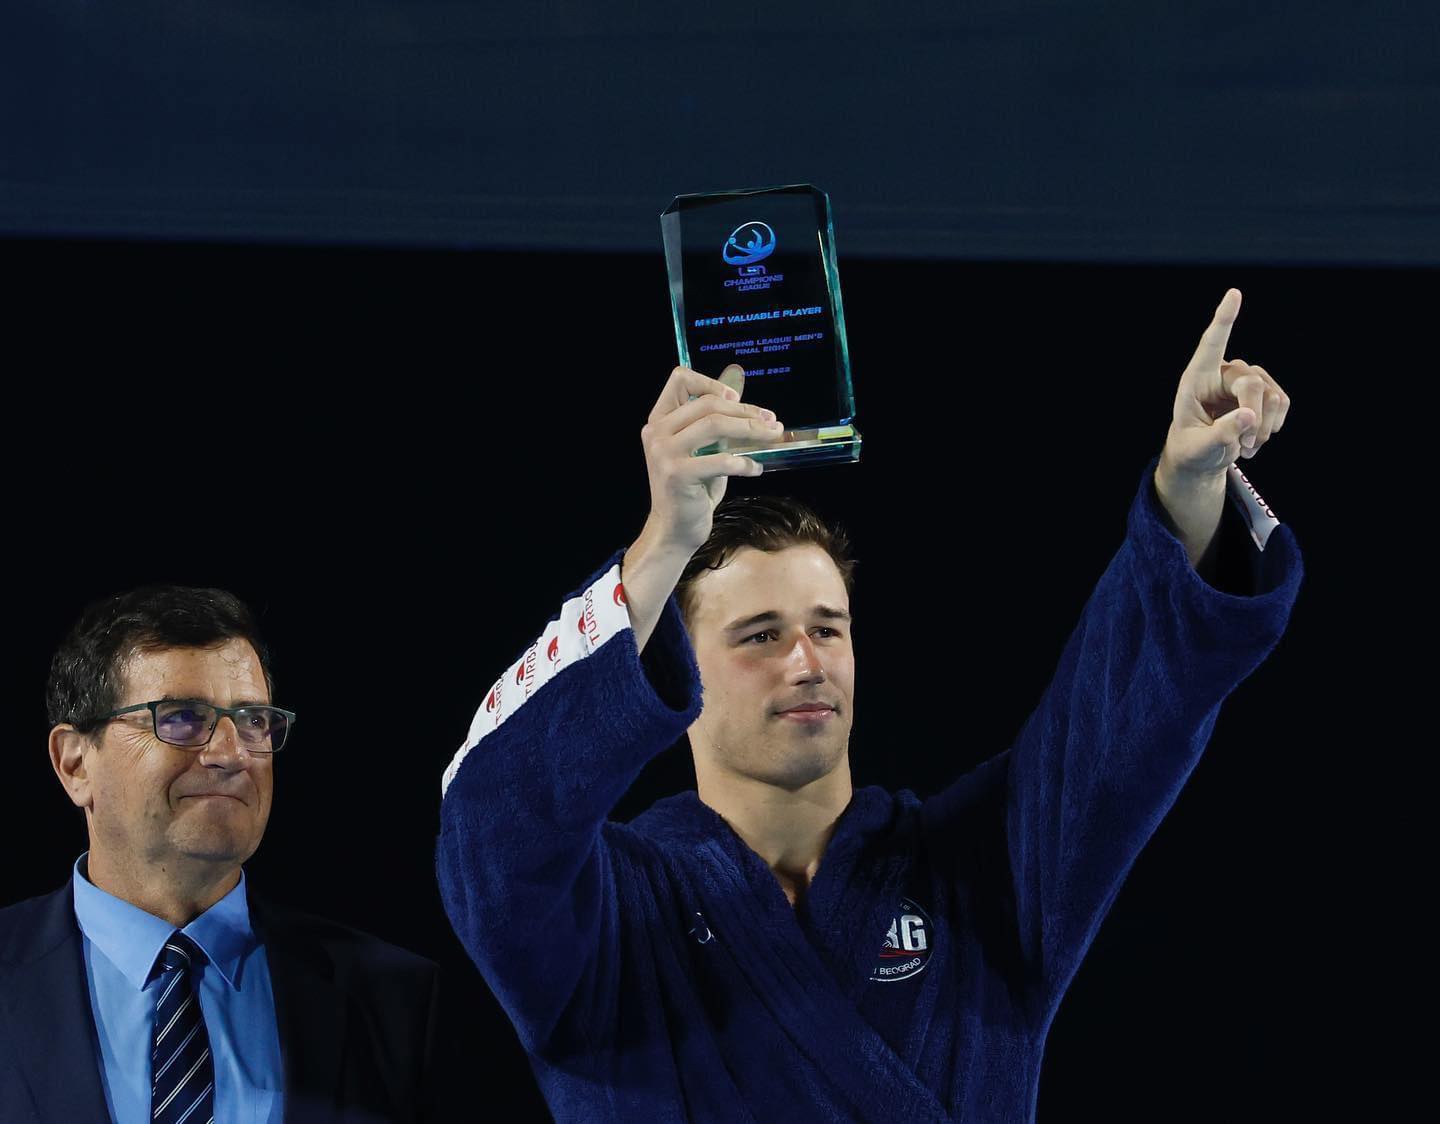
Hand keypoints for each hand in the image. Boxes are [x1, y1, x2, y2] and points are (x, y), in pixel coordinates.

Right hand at [623, 365, 783, 650]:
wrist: (676, 529)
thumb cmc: (694, 487)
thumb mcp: (706, 446)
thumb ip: (718, 414)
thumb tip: (737, 375)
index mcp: (660, 419)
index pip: (680, 378)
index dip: (711, 382)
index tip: (737, 399)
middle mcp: (657, 431)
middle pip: (708, 403)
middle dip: (746, 411)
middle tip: (773, 422)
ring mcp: (664, 452)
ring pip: (715, 424)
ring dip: (751, 430)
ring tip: (772, 438)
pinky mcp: (678, 474)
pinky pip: (720, 460)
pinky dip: (744, 463)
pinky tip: (756, 469)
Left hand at [1160, 289, 1291, 481]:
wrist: (1205, 456)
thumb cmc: (1192, 449)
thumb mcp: (1199, 448)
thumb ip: (1220, 434)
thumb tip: (1249, 415)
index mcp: (1196, 378)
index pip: (1212, 343)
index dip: (1224, 319)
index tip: (1234, 293)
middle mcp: (1223, 372)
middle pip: (1252, 383)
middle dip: (1254, 418)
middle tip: (1243, 448)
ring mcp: (1247, 379)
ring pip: (1272, 395)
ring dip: (1263, 428)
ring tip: (1244, 446)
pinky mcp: (1265, 391)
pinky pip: (1283, 403)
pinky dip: (1273, 427)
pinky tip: (1255, 440)